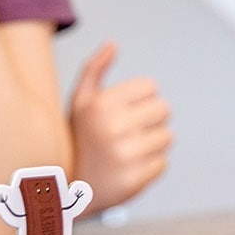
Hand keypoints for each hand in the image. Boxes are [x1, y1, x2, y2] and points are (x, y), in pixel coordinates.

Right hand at [70, 43, 171, 211]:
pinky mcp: (136, 179)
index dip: (140, 99)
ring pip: (167, 137)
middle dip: (150, 120)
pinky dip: (150, 166)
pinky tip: (128, 168)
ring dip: (152, 143)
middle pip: (164, 109)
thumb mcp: (79, 102)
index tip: (124, 112)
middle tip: (128, 132)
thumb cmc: (77, 140)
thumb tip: (113, 44)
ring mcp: (125, 155)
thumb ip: (95, 70)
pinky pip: (163, 163)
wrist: (67, 190)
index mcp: (101, 104)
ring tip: (128, 151)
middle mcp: (113, 128)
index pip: (151, 87)